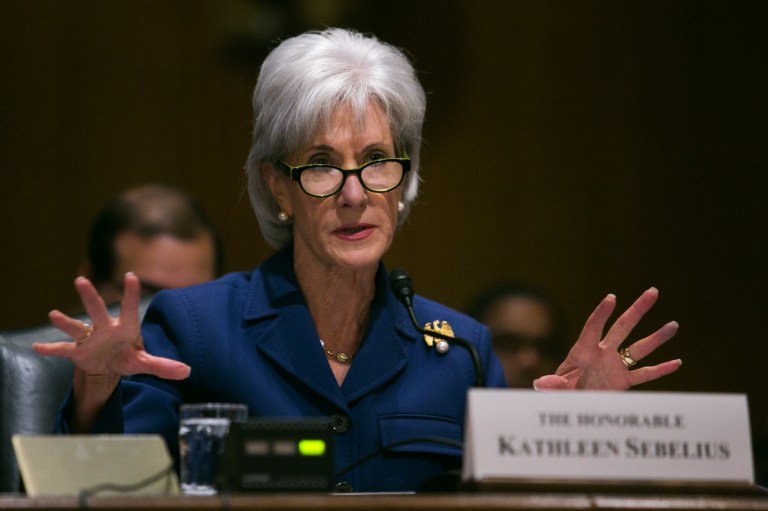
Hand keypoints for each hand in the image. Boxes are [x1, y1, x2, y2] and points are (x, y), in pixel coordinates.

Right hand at [33, 272, 189, 379]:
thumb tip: (187, 371)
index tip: (131, 276)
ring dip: (66, 322)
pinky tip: (38, 348)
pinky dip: (51, 349)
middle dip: (91, 298)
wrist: (107, 365)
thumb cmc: (127, 356)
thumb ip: (163, 366)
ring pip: (77, 327)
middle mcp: (106, 329)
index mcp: (126, 329)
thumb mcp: (144, 362)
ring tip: (53, 314)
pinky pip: (63, 350)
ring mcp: (89, 339)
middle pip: (98, 312)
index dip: (131, 294)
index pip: (131, 309)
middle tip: (81, 281)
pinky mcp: (77, 352)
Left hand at [532, 288, 680, 390]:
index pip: (592, 328)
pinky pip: (644, 374)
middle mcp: (601, 354)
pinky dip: (660, 370)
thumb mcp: (551, 390)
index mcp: (582, 352)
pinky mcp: (623, 382)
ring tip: (673, 325)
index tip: (611, 298)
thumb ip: (550, 386)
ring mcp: (614, 367)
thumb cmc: (557, 394)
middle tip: (653, 292)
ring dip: (656, 338)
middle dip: (637, 310)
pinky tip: (676, 362)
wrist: (568, 407)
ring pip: (639, 349)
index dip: (601, 314)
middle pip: (622, 327)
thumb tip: (541, 383)